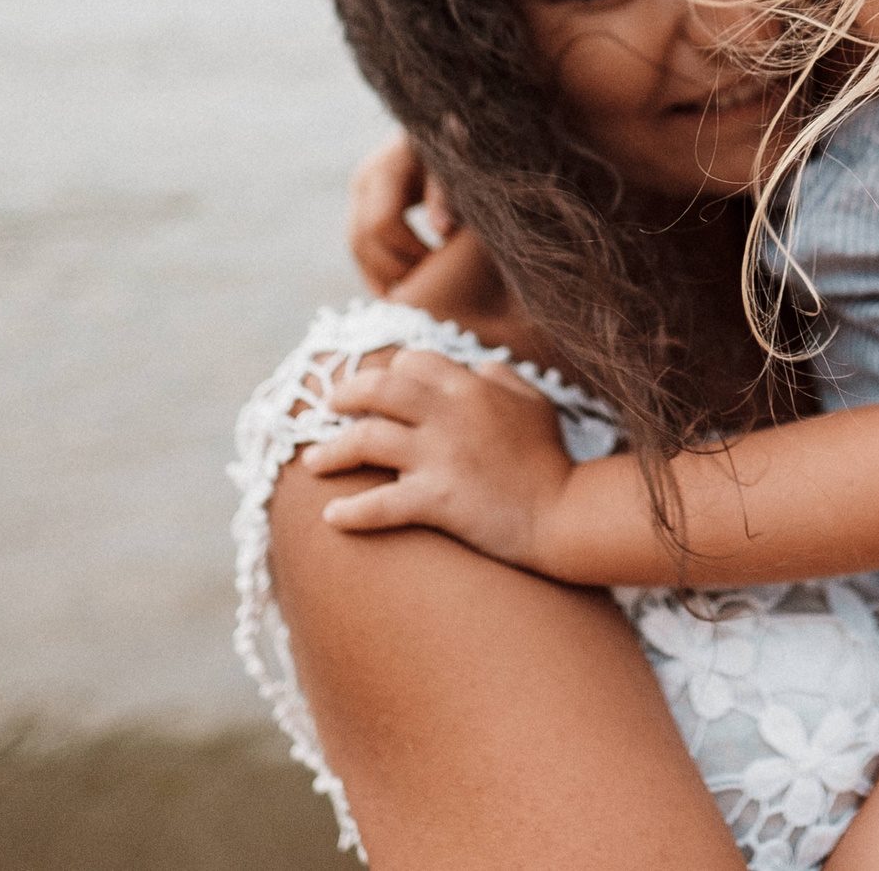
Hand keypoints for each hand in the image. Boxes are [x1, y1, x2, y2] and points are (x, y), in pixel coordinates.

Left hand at [300, 347, 573, 569]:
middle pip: (378, 389)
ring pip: (365, 440)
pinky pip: (379, 504)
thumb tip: (476, 367)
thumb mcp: (534, 402)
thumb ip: (501, 378)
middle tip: (328, 408)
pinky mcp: (436, 500)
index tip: (376, 387)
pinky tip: (331, 518)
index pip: (413, 361)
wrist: (565, 513)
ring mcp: (439, 456)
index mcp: (471, 386)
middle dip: (345, 395)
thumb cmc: (550, 459)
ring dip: (331, 452)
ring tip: (312, 463)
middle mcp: (449, 414)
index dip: (390, 371)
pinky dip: (351, 512)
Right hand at [348, 130, 455, 295]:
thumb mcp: (452, 168)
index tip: (437, 261)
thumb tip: (443, 230)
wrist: (443, 126)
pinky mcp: (363, 206)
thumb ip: (445, 195)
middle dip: (392, 267)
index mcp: (383, 170)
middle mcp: (363, 182)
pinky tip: (394, 291)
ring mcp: (358, 194)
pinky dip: (374, 269)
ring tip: (405, 299)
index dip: (408, 249)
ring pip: (354, 245)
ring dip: (378, 275)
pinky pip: (358, 244)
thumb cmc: (453, 148)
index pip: (382, 223)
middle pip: (362, 238)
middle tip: (425, 286)